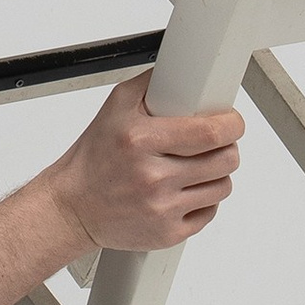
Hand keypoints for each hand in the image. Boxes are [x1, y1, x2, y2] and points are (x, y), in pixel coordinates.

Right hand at [42, 73, 242, 253]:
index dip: (232, 125)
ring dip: (216, 175)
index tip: (232, 122)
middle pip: (226, 160)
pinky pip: (210, 213)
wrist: (73, 207)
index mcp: (141, 140)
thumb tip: (187, 70)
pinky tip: (183, 191)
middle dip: (227, 148)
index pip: (210, 132)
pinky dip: (203, 201)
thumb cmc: (94, 158)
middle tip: (214, 144)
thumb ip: (152, 84)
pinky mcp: (167, 233)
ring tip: (196, 168)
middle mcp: (152, 177)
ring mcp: (161, 209)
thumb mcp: (115, 108)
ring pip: (223, 187)